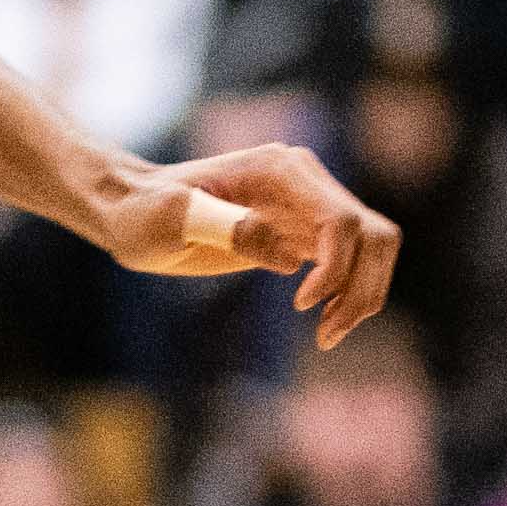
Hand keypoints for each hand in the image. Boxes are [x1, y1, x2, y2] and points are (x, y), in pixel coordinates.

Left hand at [105, 144, 397, 346]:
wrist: (133, 212)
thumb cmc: (143, 213)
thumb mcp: (169, 220)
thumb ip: (225, 228)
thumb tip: (288, 258)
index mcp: (279, 169)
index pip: (341, 218)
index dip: (335, 266)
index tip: (300, 304)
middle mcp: (305, 182)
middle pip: (372, 233)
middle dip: (362, 286)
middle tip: (326, 333)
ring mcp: (308, 206)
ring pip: (373, 247)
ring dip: (364, 295)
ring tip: (327, 335)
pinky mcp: (302, 233)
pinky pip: (352, 262)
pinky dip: (350, 295)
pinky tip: (324, 326)